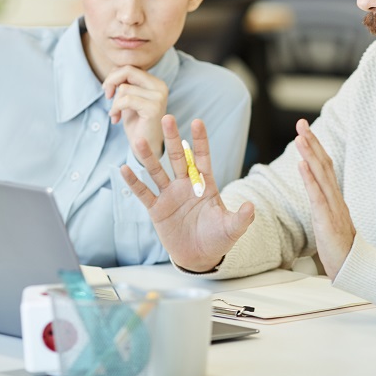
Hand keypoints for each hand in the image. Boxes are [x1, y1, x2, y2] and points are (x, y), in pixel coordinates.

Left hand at [103, 65, 168, 157]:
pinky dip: (116, 108)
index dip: (114, 76)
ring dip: (114, 102)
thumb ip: (125, 83)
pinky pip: (126, 100)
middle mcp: (160, 87)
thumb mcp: (129, 98)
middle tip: (107, 96)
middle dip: (111, 82)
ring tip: (115, 114)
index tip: (108, 91)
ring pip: (124, 88)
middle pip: (128, 71)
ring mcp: (158, 97)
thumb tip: (113, 70)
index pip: (130, 68)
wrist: (145, 147)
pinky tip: (115, 118)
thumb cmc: (136, 123)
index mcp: (156, 83)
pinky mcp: (153, 108)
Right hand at [121, 115, 253, 271]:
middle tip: (167, 117)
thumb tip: (251, 207)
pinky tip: (123, 168)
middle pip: (177, 158)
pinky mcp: (157, 209)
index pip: (202, 158)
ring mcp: (170, 196)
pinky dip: (134, 182)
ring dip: (148, 156)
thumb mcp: (231, 228)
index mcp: (205, 185)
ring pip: (157, 171)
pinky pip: (144, 193)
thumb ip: (241, 218)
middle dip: (172, 139)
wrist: (199, 257)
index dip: (200, 141)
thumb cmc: (217, 239)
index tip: (198, 122)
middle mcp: (186, 185)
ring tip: (138, 140)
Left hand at [294, 118, 354, 278]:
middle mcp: (335, 198)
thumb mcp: (330, 221)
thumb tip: (316, 192)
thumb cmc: (341, 248)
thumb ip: (324, 205)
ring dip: (309, 154)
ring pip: (321, 176)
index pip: (324, 167)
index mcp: (334, 198)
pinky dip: (309, 179)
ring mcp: (332, 208)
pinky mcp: (328, 220)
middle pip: (323, 164)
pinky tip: (302, 165)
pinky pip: (318, 196)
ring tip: (300, 137)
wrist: (355, 269)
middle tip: (301, 123)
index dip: (315, 148)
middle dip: (312, 142)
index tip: (305, 131)